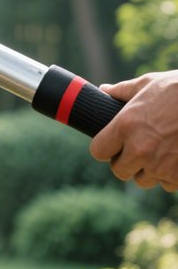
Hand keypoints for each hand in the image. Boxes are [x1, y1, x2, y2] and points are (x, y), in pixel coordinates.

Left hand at [90, 71, 177, 191]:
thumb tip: (104, 90)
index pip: (98, 151)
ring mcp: (161, 165)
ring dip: (149, 170)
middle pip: (119, 171)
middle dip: (126, 162)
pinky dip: (171, 175)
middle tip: (137, 150)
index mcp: (125, 125)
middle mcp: (140, 149)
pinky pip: (168, 184)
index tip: (112, 145)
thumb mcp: (148, 84)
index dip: (105, 148)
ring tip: (160, 152)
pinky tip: (176, 157)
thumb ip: (123, 91)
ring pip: (144, 180)